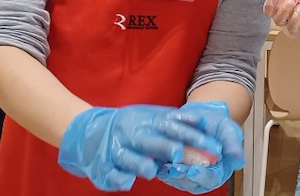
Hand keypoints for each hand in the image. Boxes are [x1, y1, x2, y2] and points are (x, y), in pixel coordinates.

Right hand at [58, 106, 222, 191]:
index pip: (171, 127)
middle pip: (150, 141)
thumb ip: (174, 121)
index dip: (191, 135)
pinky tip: (126, 182)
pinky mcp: (102, 168)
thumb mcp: (150, 117)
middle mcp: (130, 134)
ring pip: (127, 157)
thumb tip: (200, 121)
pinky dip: (117, 178)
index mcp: (145, 121)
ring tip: (151, 171)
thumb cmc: (129, 126)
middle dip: (166, 147)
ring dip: (139, 163)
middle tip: (181, 154)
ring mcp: (114, 150)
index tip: (211, 144)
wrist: (88, 132)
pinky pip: (109, 174)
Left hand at [158, 102, 243, 193]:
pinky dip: (160, 165)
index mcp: (217, 171)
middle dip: (182, 176)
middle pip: (190, 183)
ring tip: (165, 164)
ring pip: (175, 179)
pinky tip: (158, 158)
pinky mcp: (170, 167)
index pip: (210, 179)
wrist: (199, 116)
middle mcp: (200, 176)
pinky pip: (164, 170)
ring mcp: (184, 174)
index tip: (195, 170)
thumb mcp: (228, 130)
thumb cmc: (216, 125)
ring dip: (169, 173)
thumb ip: (234, 145)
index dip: (202, 176)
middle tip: (175, 169)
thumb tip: (239, 163)